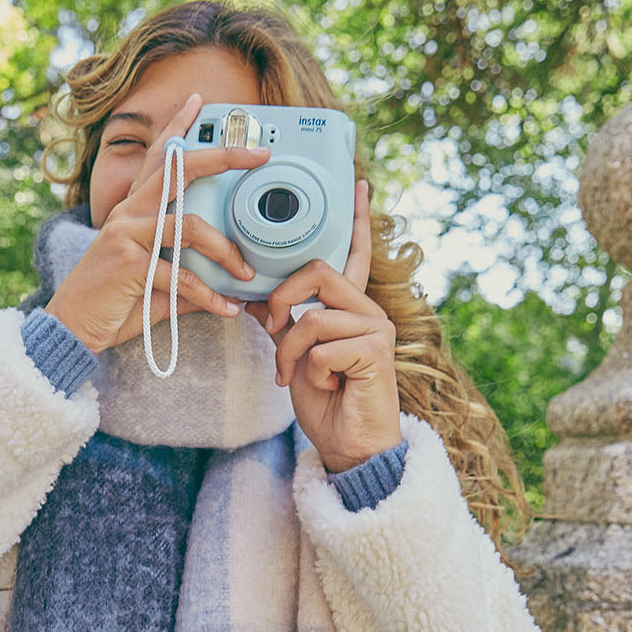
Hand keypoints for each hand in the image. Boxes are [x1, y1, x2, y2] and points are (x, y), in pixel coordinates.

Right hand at [45, 92, 269, 353]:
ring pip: (189, 225)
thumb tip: (226, 288)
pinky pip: (182, 277)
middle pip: (178, 168)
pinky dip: (210, 297)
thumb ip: (189, 279)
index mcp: (132, 210)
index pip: (157, 159)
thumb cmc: (113, 305)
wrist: (71, 331)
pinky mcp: (129, 263)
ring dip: (225, 251)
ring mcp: (126, 234)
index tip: (199, 102)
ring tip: (245, 273)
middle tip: (259, 155)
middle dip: (222, 156)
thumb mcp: (157, 287)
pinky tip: (228, 309)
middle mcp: (128, 213)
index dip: (177, 127)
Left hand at [243, 181, 400, 473]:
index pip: (354, 254)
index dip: (356, 220)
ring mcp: (377, 330)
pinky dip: (310, 372)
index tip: (356, 183)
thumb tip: (253, 299)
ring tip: (294, 376)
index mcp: (352, 307)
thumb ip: (283, 323)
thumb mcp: (295, 356)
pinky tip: (327, 387)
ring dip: (289, 351)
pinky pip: (322, 347)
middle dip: (282, 299)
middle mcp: (369, 311)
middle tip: (271, 328)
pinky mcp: (377, 352)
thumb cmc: (326, 403)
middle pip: (319, 272)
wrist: (349, 447)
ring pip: (312, 317)